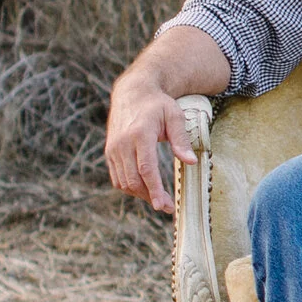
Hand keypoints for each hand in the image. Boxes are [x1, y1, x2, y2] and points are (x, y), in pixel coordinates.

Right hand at [106, 74, 194, 213]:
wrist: (132, 93)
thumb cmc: (158, 105)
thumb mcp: (175, 116)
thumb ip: (182, 140)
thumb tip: (192, 162)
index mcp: (140, 134)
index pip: (146, 169)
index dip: (154, 190)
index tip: (163, 205)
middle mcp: (122, 144)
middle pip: (133, 179)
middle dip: (150, 197)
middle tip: (167, 208)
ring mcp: (113, 149)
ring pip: (123, 182)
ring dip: (140, 194)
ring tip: (159, 200)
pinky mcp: (109, 153)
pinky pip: (117, 177)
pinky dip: (130, 187)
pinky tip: (145, 190)